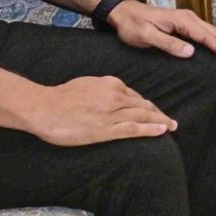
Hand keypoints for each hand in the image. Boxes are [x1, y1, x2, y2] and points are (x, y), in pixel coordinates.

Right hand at [26, 75, 173, 145]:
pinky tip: (162, 131)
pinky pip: (134, 128)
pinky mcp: (106, 129)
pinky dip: (150, 129)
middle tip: (171, 120)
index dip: (147, 105)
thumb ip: (102, 89)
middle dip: (158, 113)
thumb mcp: (87, 85)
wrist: (43, 107)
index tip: (154, 111)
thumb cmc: (60, 97)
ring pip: (143, 116)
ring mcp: (112, 113)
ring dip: (160, 121)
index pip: (135, 96)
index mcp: (111, 84)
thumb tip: (112, 94)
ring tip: (171, 126)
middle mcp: (115, 97)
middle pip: (143, 105)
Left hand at [108, 0, 215, 63]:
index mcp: (182, 21)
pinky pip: (207, 32)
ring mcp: (188, 19)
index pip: (206, 37)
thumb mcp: (146, 36)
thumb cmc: (132, 26)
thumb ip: (168, 43)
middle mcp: (188, 18)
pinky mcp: (185, 23)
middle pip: (214, 33)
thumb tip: (191, 52)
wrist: (123, 12)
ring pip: (213, 31)